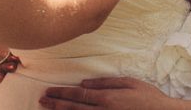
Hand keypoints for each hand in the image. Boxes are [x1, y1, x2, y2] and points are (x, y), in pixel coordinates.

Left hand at [41, 77, 177, 108]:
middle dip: (56, 104)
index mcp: (107, 98)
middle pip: (74, 109)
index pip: (78, 96)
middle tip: (42, 101)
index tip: (49, 92)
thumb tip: (84, 84)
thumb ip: (106, 82)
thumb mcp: (129, 82)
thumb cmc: (148, 97)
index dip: (62, 94)